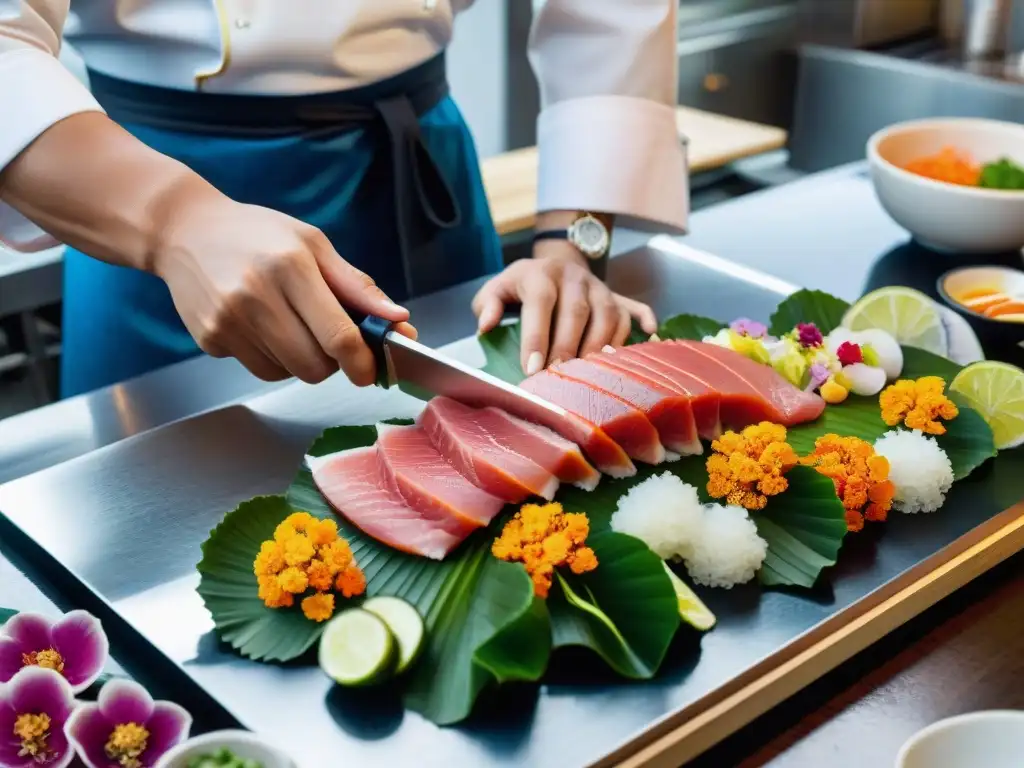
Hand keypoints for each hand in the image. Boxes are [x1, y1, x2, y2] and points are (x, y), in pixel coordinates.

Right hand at [153, 196, 414, 385]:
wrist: (183, 231)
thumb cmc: (256, 233)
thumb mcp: (313, 243)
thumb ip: (357, 286)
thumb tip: (398, 320)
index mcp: (290, 267)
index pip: (338, 336)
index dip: (362, 362)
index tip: (370, 368)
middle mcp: (255, 296)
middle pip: (314, 366)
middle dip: (332, 363)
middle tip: (330, 341)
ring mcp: (228, 321)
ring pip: (287, 373)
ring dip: (301, 361)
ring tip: (291, 324)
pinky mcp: (210, 339)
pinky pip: (259, 368)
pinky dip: (272, 358)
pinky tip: (262, 326)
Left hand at [472, 244, 656, 375]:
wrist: (556, 264)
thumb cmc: (523, 287)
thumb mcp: (498, 289)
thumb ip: (488, 305)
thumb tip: (486, 325)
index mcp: (541, 273)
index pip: (540, 303)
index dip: (536, 336)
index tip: (531, 368)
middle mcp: (574, 277)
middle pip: (577, 311)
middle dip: (568, 347)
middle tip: (559, 376)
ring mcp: (600, 287)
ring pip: (608, 314)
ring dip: (600, 345)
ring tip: (591, 373)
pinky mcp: (618, 297)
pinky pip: (634, 309)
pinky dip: (642, 324)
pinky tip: (649, 337)